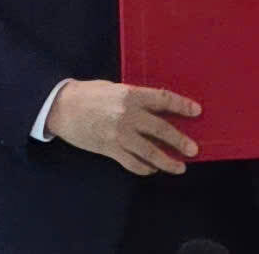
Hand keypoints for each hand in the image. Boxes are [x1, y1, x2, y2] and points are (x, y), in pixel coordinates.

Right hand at [45, 79, 200, 175]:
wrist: (61, 107)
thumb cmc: (89, 93)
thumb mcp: (116, 89)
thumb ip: (135, 98)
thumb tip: (157, 107)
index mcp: (131, 95)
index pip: (163, 100)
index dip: (181, 105)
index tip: (196, 111)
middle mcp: (128, 115)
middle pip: (160, 129)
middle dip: (179, 141)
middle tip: (194, 149)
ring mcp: (118, 135)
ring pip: (149, 151)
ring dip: (166, 161)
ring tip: (180, 167)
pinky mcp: (109, 149)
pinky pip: (131, 162)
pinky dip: (144, 168)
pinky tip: (153, 169)